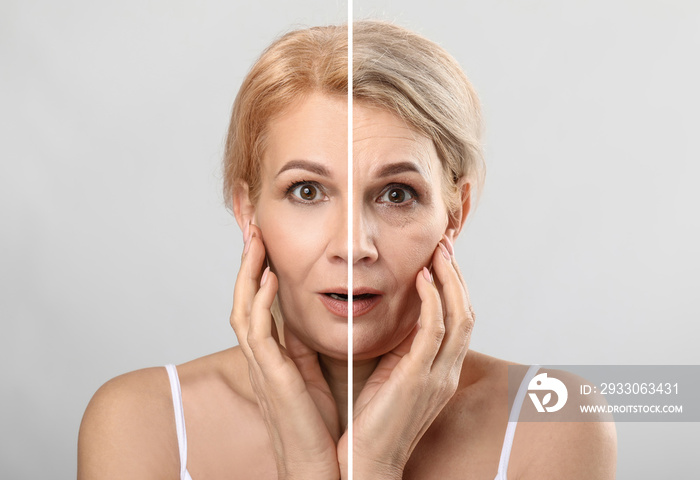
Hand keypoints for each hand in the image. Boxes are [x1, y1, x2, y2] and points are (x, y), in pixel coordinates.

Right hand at [230, 222, 340, 479]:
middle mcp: (262, 358)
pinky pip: (257, 333)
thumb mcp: (314, 377)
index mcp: (274, 356)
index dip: (259, 272)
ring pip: (244, 309)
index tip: (267, 242)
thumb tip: (312, 320)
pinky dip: (259, 303)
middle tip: (252, 229)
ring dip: (248, 274)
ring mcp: (262, 367)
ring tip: (255, 241)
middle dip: (247, 264)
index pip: (260, 304)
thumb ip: (306, 348)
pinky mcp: (270, 377)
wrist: (322, 468)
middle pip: (245, 299)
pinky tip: (270, 279)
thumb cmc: (320, 426)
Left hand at [338, 236, 474, 478]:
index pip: (457, 318)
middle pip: (466, 311)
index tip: (439, 257)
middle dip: (457, 274)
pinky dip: (433, 301)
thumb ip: (397, 351)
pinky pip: (435, 331)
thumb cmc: (370, 424)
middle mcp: (446, 372)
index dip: (453, 285)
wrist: (365, 466)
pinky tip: (422, 278)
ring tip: (438, 251)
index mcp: (439, 372)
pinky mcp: (420, 379)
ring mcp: (437, 376)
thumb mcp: (389, 380)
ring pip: (459, 316)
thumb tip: (390, 321)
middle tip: (444, 243)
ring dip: (450, 279)